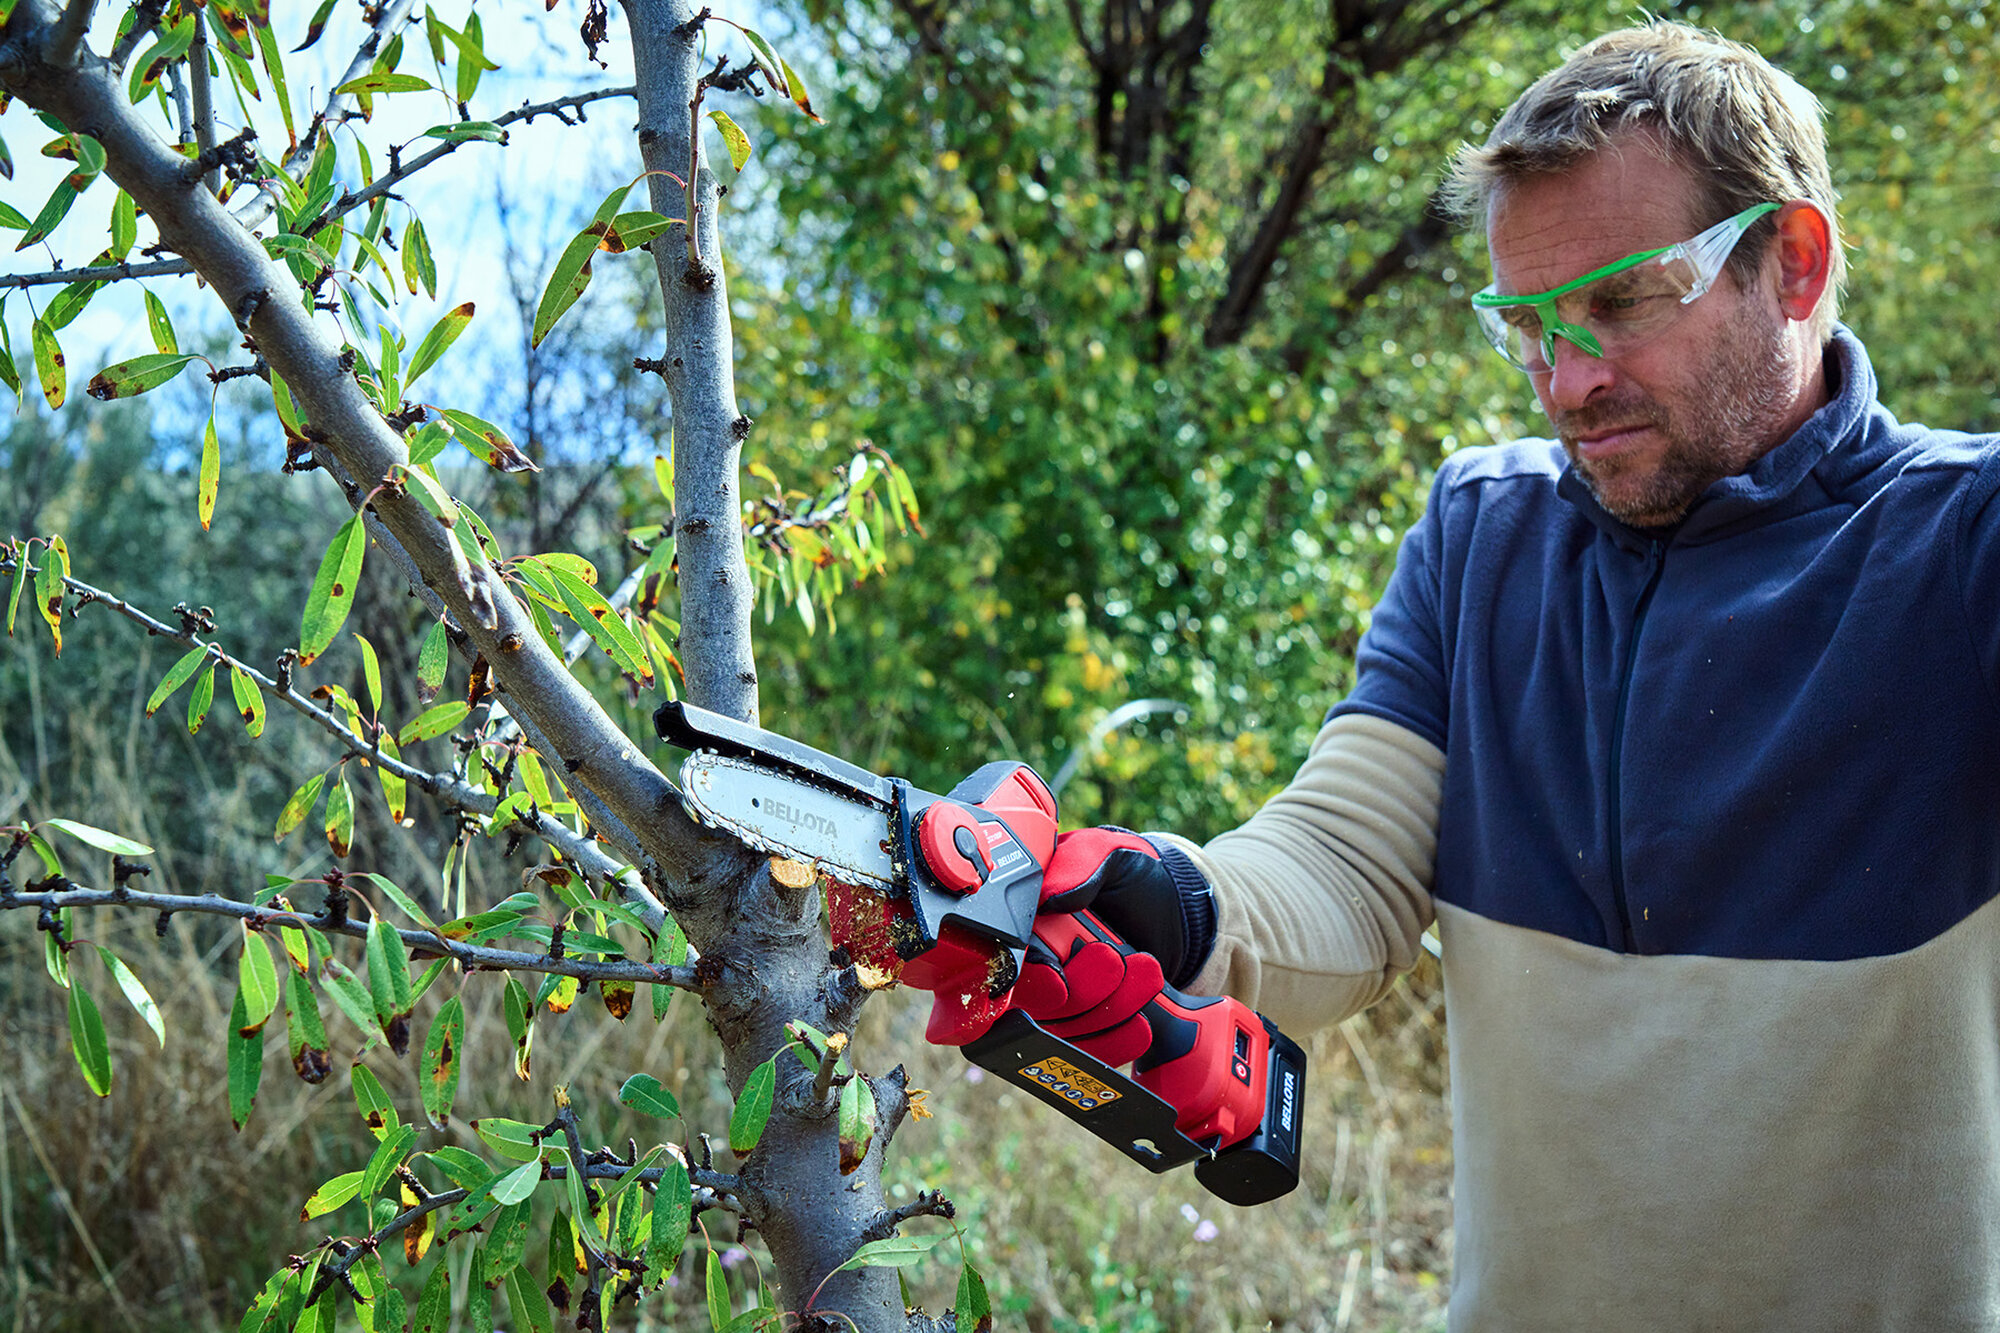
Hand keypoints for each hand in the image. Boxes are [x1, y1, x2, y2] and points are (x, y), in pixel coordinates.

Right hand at [1009, 828, 1215, 1065]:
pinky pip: (1089, 1051)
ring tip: (1147, 975)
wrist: (1177, 908)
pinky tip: (1141, 1025)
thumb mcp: (1109, 851)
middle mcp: (1030, 965)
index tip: (1061, 982)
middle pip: (1036, 1007)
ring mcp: (1057, 1001)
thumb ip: (1079, 865)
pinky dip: (1117, 1042)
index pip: (1007, 963)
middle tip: (1116, 961)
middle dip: (1082, 992)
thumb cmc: (1135, 874)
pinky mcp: (1086, 1027)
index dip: (1031, 980)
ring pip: (1065, 1033)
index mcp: (1022, 920)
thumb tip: (1048, 899)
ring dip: (1110, 1011)